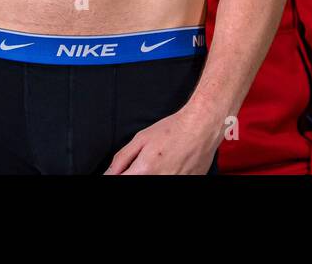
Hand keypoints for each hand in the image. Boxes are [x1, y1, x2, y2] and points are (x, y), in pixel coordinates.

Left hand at [104, 106, 221, 174]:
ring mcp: (174, 183)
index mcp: (144, 170)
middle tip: (143, 164)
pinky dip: (167, 174)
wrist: (201, 127)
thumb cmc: (174, 130)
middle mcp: (159, 180)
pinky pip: (170, 182)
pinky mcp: (187, 183)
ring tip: (160, 162)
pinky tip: (171, 165)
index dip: (118, 176)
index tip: (121, 172)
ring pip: (154, 183)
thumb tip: (110, 172)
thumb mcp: (141, 138)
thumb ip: (122, 158)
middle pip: (139, 182)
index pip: (121, 181)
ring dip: (152, 174)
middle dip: (136, 173)